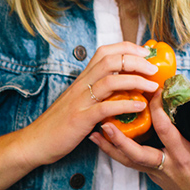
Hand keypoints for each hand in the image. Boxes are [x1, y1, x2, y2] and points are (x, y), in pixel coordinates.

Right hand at [14, 42, 159, 169]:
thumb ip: (94, 92)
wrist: (35, 142)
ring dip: (136, 80)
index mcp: (81, 80)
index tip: (146, 53)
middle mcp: (81, 86)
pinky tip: (140, 107)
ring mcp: (80, 101)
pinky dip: (126, 105)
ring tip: (152, 86)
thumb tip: (117, 88)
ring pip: (111, 81)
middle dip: (137, 61)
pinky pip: (107, 108)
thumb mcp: (76, 101)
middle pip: (111, 60)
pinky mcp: (81, 119)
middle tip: (155, 68)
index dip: (128, 48)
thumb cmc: (57, 124)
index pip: (105, 52)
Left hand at [89, 91, 189, 189]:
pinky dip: (115, 152)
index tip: (153, 91)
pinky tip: (101, 141)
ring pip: (127, 160)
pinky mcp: (150, 175)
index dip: (158, 111)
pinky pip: (129, 163)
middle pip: (136, 154)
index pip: (166, 132)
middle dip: (120, 139)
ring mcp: (155, 173)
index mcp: (184, 158)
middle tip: (105, 122)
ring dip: (109, 146)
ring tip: (93, 131)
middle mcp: (165, 166)